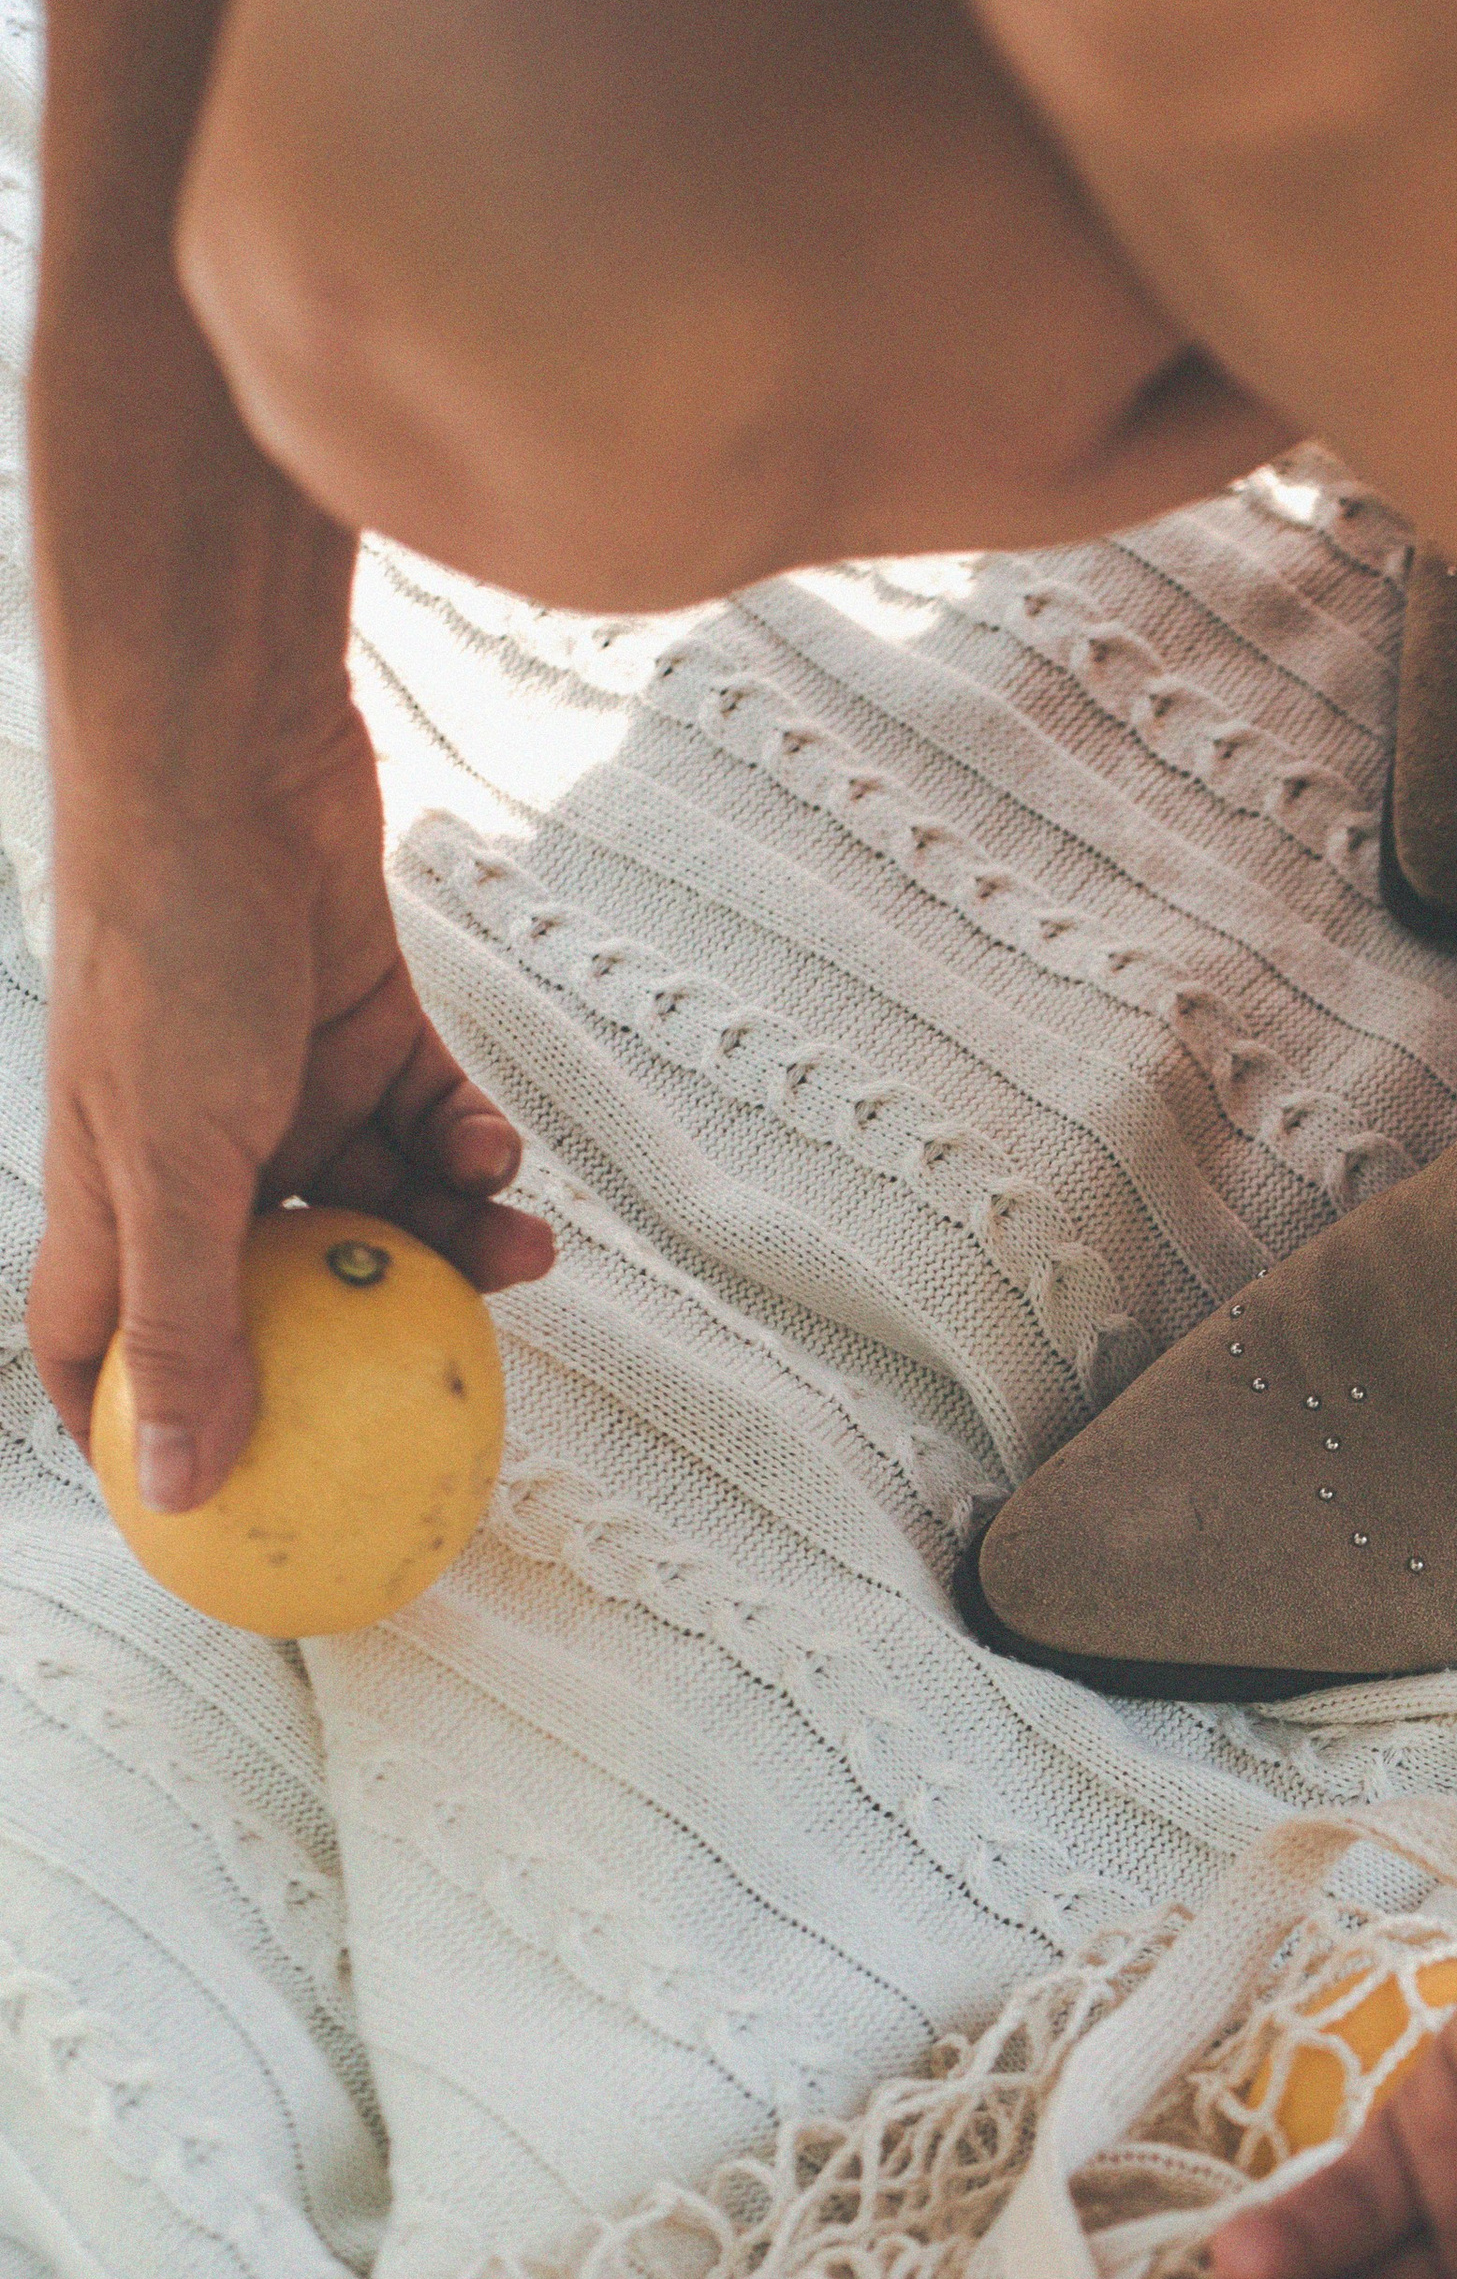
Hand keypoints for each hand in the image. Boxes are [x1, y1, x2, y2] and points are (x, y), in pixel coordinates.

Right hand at [31, 692, 552, 1509]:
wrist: (227, 768)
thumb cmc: (171, 958)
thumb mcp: (177, 1169)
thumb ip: (192, 1330)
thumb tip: (180, 1489)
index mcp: (120, 1196)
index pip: (110, 1342)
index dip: (147, 1426)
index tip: (217, 1509)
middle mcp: (199, 1152)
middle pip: (285, 1289)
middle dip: (366, 1339)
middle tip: (451, 1391)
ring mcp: (285, 1088)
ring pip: (383, 1207)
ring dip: (456, 1241)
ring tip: (524, 1256)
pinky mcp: (364, 1026)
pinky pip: (433, 1121)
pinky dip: (471, 1147)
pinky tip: (501, 1157)